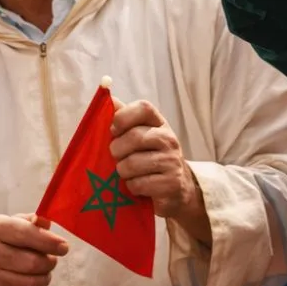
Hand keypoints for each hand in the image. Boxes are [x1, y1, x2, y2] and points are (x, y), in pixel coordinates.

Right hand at [0, 214, 67, 285]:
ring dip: (43, 279)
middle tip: (51, 261)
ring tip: (42, 273)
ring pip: (30, 283)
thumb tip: (46, 222)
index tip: (63, 247)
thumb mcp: (8, 225)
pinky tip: (28, 283)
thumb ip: (30, 222)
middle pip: (32, 262)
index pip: (26, 233)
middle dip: (49, 263)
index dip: (49, 241)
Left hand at [110, 100, 198, 220]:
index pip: (143, 108)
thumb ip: (124, 119)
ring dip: (122, 171)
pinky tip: (138, 185)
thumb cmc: (150, 157)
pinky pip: (138, 184)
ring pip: (132, 163)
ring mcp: (172, 161)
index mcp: (159, 123)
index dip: (123, 116)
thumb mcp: (140, 135)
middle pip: (134, 137)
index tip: (113, 130)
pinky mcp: (172, 183)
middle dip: (116, 150)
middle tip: (116, 156)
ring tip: (128, 173)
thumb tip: (108, 98)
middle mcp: (169, 138)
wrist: (177, 187)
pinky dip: (132, 187)